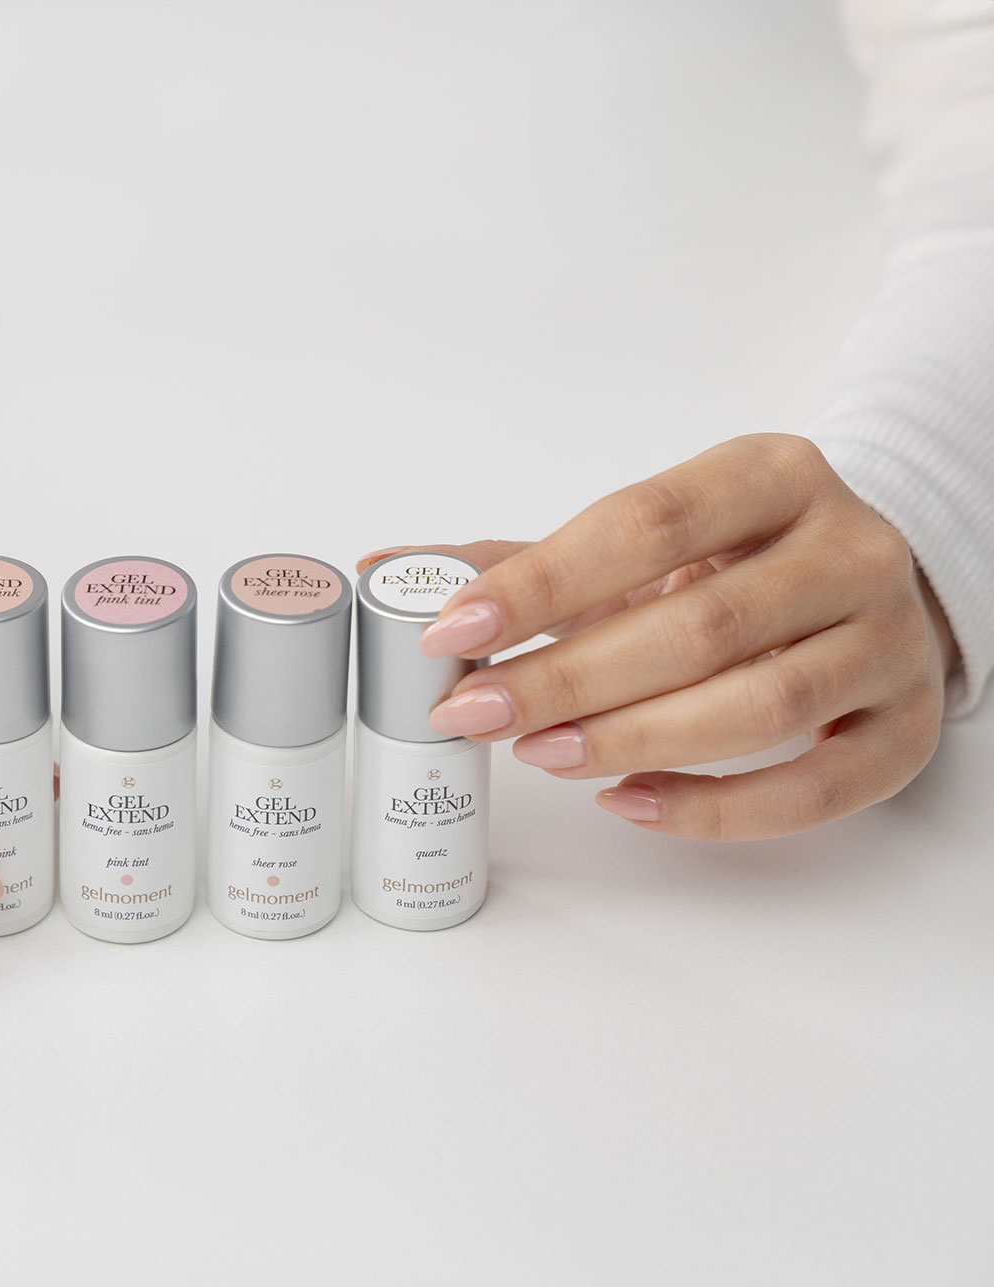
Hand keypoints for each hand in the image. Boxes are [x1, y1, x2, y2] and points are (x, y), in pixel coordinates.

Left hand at [365, 434, 955, 840]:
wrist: (866, 592)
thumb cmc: (732, 566)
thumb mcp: (643, 545)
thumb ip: (523, 563)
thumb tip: (385, 571)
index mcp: (772, 476)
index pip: (645, 523)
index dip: (541, 583)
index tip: (451, 630)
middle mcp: (847, 549)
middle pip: (700, 625)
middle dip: (567, 678)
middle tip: (473, 714)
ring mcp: (890, 642)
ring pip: (760, 704)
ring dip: (632, 737)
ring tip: (538, 755)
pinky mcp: (904, 731)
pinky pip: (814, 788)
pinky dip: (714, 808)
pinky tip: (627, 800)